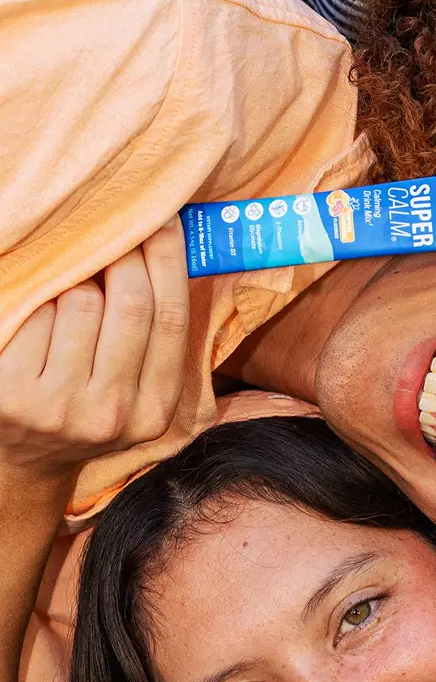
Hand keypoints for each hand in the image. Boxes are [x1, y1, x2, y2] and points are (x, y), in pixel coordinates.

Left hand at [0, 222, 189, 485]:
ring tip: (69, 286)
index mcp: (155, 410)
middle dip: (122, 256)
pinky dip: (37, 300)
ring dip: (74, 280)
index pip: (172, 318)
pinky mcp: (11, 398)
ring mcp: (58, 410)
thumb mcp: (134, 391)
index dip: (169, 260)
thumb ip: (155, 337)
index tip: (163, 218)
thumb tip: (165, 249)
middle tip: (112, 235)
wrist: (20, 463)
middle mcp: (111, 414)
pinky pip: (34, 316)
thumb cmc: (83, 404)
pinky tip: (38, 308)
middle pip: (130, 304)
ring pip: (79, 302)